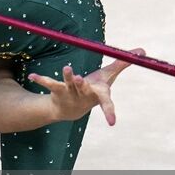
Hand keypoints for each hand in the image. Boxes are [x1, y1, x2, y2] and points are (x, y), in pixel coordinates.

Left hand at [28, 48, 143, 125]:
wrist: (71, 109)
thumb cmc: (93, 90)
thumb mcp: (108, 76)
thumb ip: (123, 63)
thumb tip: (142, 51)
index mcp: (97, 94)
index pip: (106, 104)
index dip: (110, 112)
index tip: (112, 123)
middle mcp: (83, 95)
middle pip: (83, 88)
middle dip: (82, 84)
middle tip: (80, 79)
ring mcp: (69, 94)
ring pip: (67, 85)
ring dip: (67, 77)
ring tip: (67, 68)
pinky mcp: (56, 90)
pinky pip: (49, 84)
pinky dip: (41, 79)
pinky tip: (32, 76)